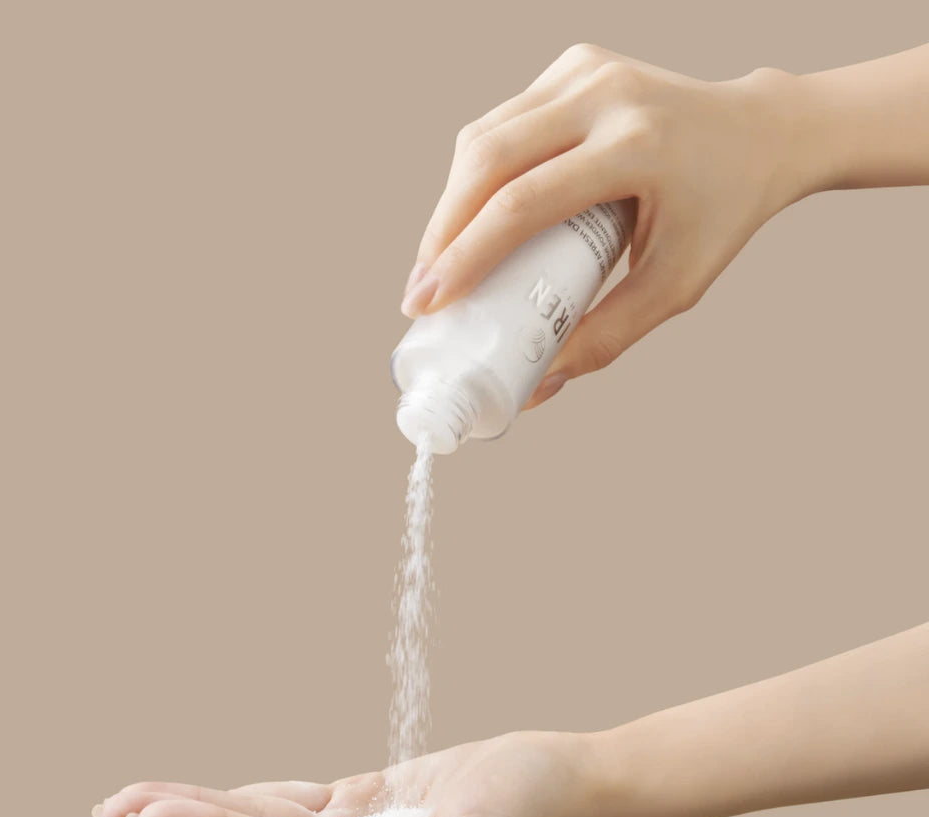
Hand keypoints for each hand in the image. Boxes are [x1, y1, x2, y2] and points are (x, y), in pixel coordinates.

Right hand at [399, 44, 812, 404]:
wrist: (759, 133)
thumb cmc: (721, 213)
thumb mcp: (676, 285)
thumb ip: (608, 337)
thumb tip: (538, 384)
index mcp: (637, 146)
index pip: (524, 203)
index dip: (465, 256)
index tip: (427, 304)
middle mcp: (605, 95)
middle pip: (487, 161)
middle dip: (441, 233)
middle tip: (421, 295)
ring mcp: (585, 70)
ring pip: (483, 137)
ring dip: (450, 205)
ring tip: (439, 264)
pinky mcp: (573, 66)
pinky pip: (500, 123)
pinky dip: (475, 175)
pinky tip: (471, 217)